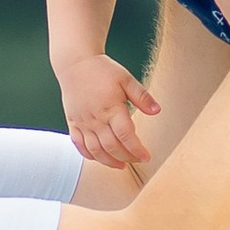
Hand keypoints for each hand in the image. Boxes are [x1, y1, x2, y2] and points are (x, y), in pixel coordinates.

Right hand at [58, 54, 160, 173]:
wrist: (75, 64)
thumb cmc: (102, 70)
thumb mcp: (126, 79)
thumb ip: (142, 96)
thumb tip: (157, 111)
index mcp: (111, 107)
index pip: (126, 135)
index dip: (137, 149)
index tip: (146, 156)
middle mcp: (96, 118)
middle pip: (112, 146)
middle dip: (126, 157)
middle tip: (137, 160)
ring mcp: (83, 122)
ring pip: (95, 150)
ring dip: (109, 161)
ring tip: (121, 165)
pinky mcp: (73, 123)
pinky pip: (79, 145)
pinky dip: (89, 155)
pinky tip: (99, 158)